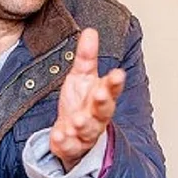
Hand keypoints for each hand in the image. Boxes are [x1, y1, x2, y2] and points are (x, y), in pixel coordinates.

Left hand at [50, 28, 124, 171]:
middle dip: (103, 102)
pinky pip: (69, 146)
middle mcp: (96, 116)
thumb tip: (90, 31)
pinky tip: (60, 136)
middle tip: (101, 93)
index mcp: (101, 96)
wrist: (73, 135)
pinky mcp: (70, 146)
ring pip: (88, 129)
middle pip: (104, 110)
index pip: (111, 88)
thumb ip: (86, 56)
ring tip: (78, 120)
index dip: (115, 82)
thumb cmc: (81, 103)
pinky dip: (65, 141)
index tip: (118, 73)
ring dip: (83, 124)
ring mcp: (84, 132)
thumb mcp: (82, 76)